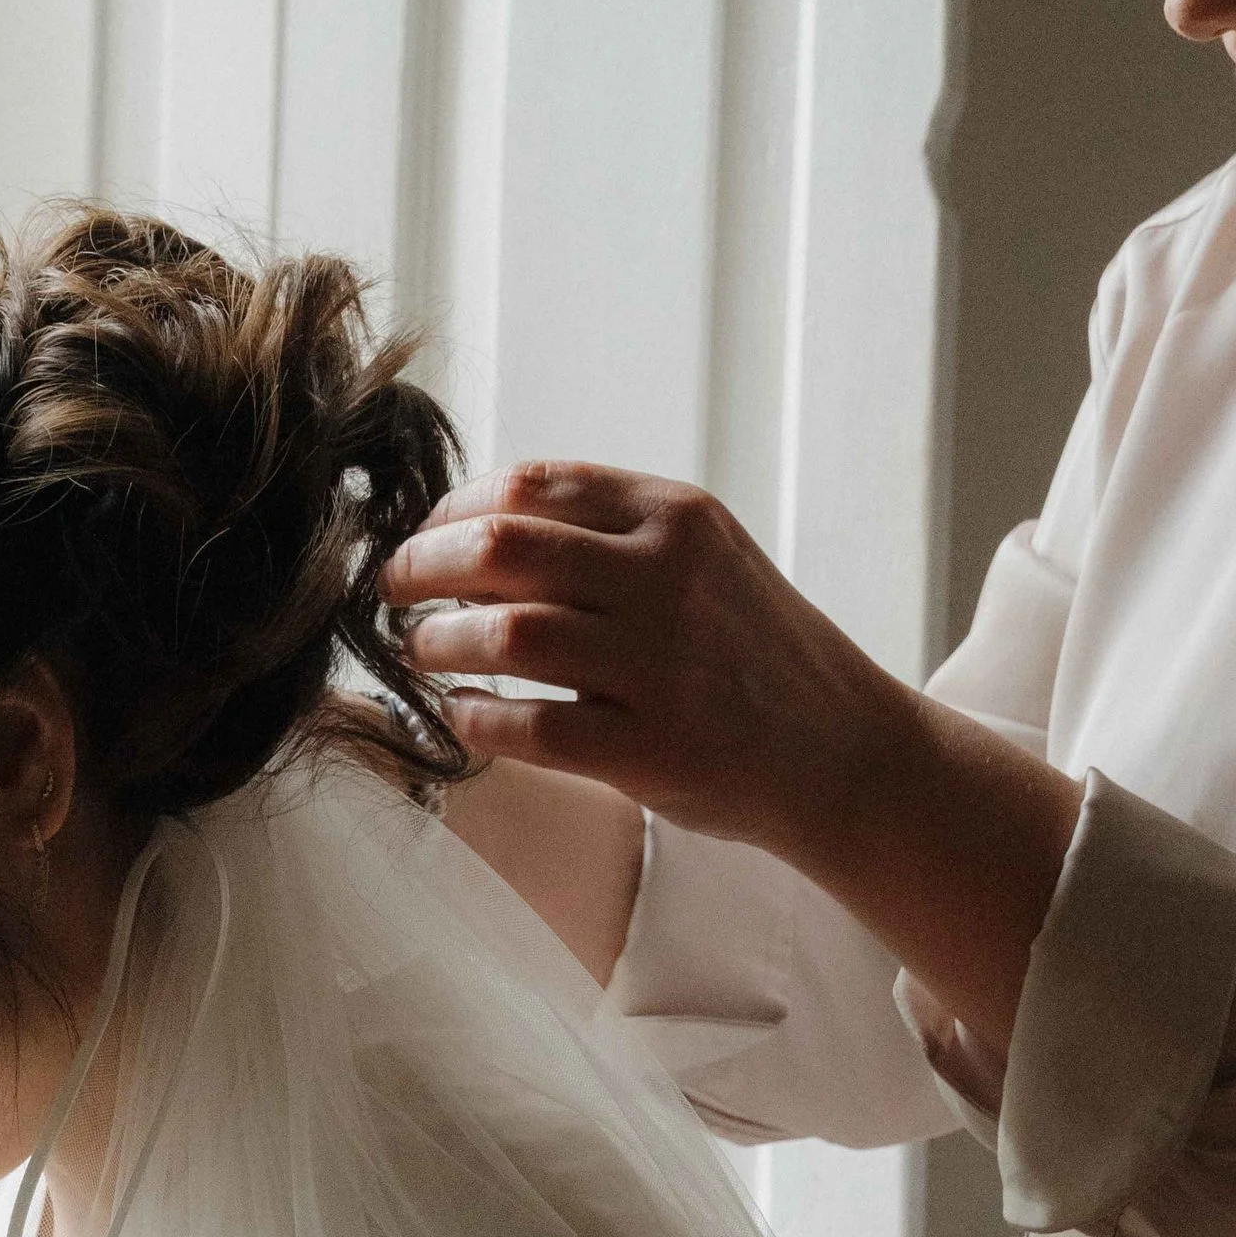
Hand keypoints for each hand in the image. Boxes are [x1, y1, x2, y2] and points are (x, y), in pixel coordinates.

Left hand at [384, 461, 903, 860]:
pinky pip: (530, 727)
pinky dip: (476, 719)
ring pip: (506, 634)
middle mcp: (667, 578)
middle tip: (392, 590)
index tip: (424, 538)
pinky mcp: (651, 750)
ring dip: (439, 642)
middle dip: (424, 567)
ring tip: (418, 651)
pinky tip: (461, 717)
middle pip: (502, 547)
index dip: (453, 511)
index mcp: (675, 517)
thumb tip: (481, 527)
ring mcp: (661, 665)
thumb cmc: (753, 655)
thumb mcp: (704, 559)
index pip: (532, 486)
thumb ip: (613, 535)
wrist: (842, 751)